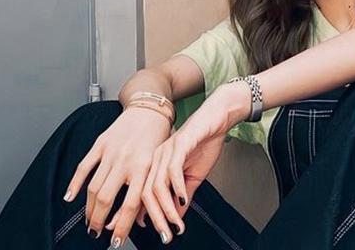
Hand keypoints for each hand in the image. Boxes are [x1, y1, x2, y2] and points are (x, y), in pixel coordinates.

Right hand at [63, 106, 172, 245]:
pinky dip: (74, 185)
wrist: (149, 110)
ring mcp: (111, 152)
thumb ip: (148, 191)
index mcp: (145, 168)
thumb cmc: (158, 138)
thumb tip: (138, 221)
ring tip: (88, 221)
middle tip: (96, 233)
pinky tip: (70, 198)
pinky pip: (83, 167)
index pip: (130, 205)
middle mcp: (127, 160)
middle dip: (99, 221)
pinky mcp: (100, 143)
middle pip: (107, 199)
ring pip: (93, 187)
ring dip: (88, 209)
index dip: (121, 227)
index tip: (116, 241)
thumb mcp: (159, 165)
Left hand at [141, 84, 248, 244]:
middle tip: (165, 235)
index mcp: (155, 165)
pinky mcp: (180, 144)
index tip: (138, 232)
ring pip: (158, 185)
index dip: (137, 214)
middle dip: (155, 218)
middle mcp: (156, 158)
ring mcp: (166, 150)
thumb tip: (175, 217)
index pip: (140, 193)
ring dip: (167, 208)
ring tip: (175, 223)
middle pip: (146, 193)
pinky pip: (173, 169)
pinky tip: (184, 199)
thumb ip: (182, 196)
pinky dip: (177, 187)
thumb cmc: (205, 142)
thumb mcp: (193, 177)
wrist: (217, 118)